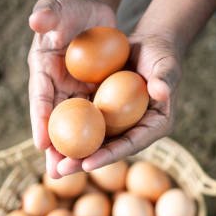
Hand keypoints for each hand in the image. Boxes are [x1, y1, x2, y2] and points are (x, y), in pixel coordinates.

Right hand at [27, 0, 115, 177]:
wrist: (91, 10)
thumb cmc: (72, 6)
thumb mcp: (60, 5)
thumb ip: (48, 12)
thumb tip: (36, 21)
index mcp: (42, 69)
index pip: (40, 97)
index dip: (40, 119)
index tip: (42, 142)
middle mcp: (55, 86)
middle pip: (54, 121)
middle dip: (53, 148)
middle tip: (55, 172)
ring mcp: (73, 92)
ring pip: (73, 127)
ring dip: (72, 150)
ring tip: (71, 175)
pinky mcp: (91, 94)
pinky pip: (93, 119)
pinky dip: (94, 136)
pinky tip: (100, 155)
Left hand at [56, 32, 181, 174]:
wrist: (149, 45)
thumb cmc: (162, 53)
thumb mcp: (165, 65)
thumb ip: (165, 79)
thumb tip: (162, 92)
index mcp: (156, 125)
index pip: (132, 144)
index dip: (110, 155)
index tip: (88, 163)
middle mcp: (138, 130)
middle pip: (110, 150)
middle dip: (84, 162)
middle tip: (60, 171)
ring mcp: (121, 124)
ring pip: (96, 141)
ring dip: (73, 153)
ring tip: (50, 165)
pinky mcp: (107, 114)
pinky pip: (87, 124)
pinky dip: (70, 131)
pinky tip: (49, 139)